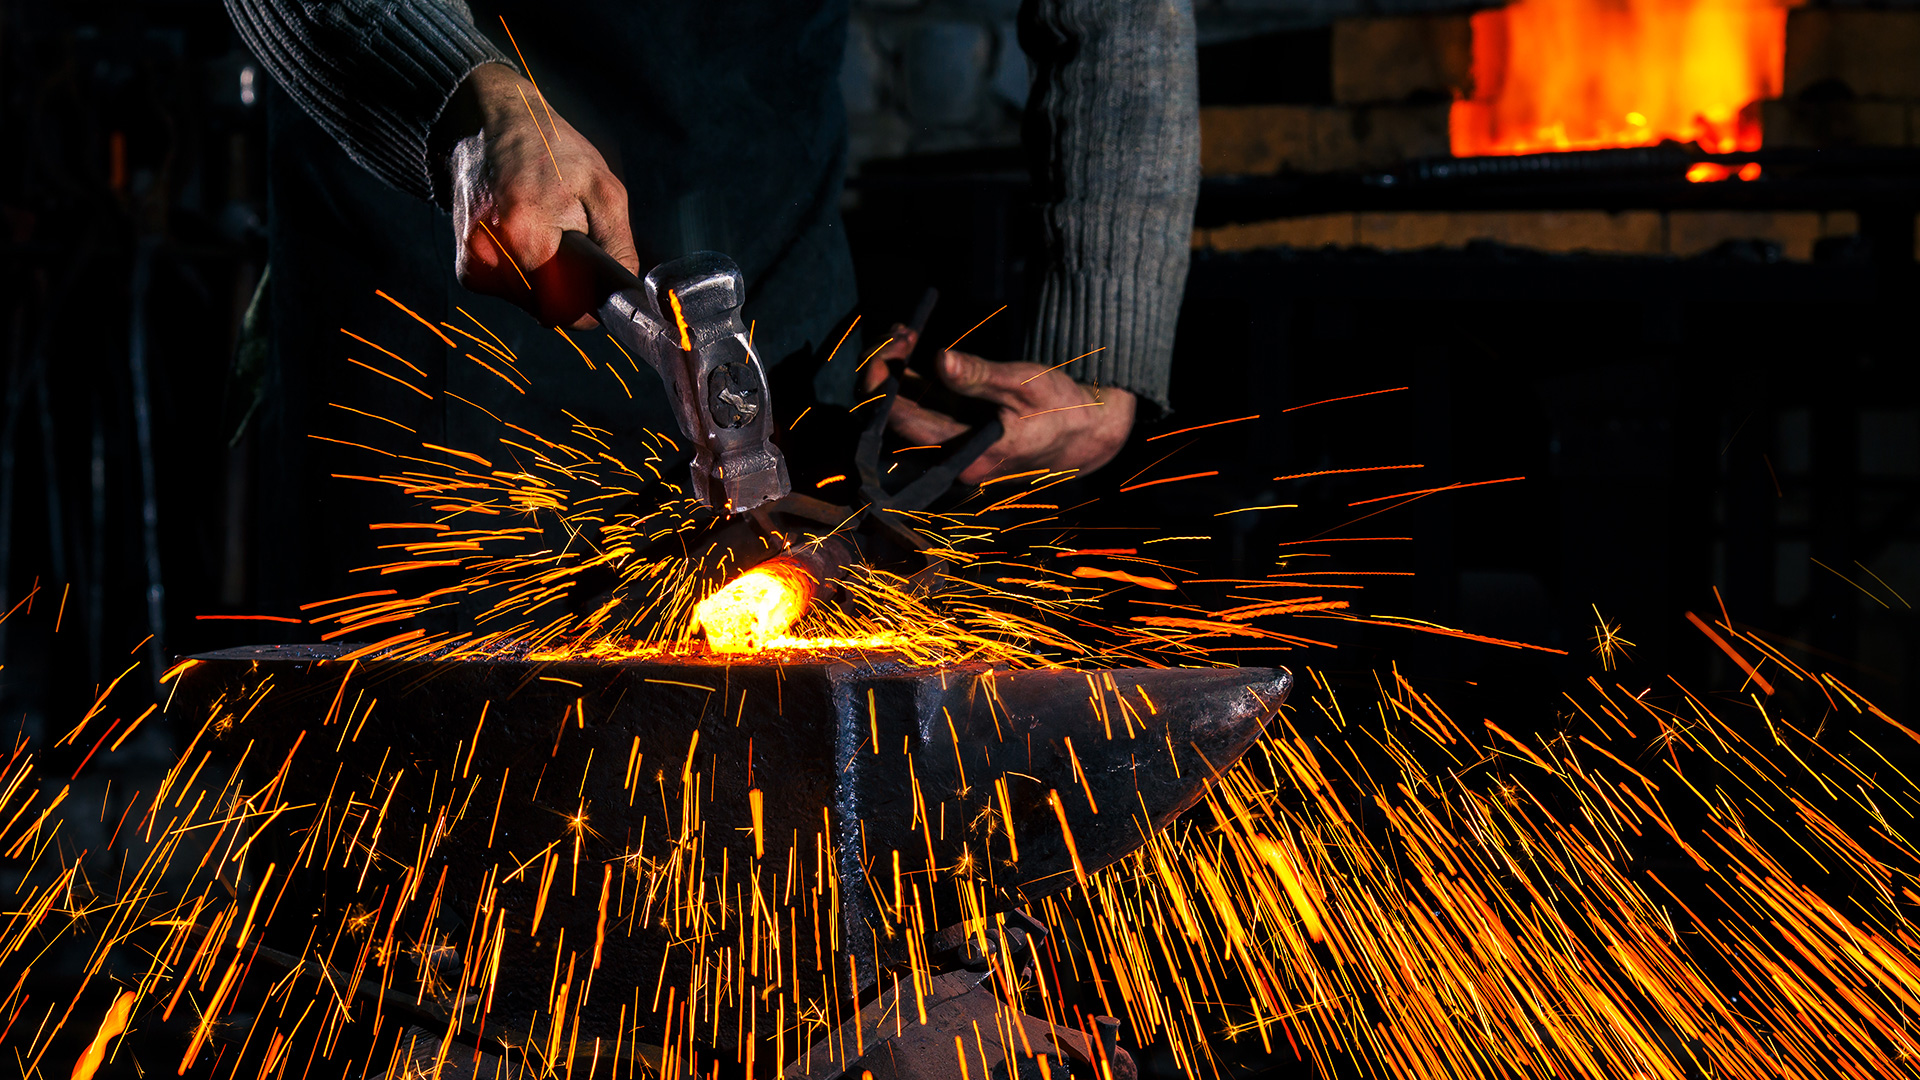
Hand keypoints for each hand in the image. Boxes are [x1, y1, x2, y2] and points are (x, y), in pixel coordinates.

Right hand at [437, 63, 637, 326]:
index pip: (563, 310)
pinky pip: (506, 289)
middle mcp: (491, 255)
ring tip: (544, 231)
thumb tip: (622, 294)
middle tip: (569, 243)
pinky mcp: (465, 264)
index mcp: (527, 236)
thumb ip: (619, 248)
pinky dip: (523, 271)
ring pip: (526, 301)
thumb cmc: (552, 150)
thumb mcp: (604, 191)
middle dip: (566, 286)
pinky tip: (524, 236)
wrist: (492, 123)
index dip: (586, 306)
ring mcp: (473, 262)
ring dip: (544, 278)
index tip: (594, 288)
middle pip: (545, 308)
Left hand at [862, 324, 1135, 484]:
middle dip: (885, 373)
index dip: (885, 382)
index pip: (901, 422)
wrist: (1085, 433)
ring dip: (896, 373)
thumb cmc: (1060, 408)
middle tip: (899, 333)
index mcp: (964, 456)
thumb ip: (980, 376)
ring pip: (904, 410)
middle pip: (894, 419)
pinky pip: (921, 405)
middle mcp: (950, 458)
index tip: (896, 342)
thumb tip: (941, 360)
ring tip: (904, 333)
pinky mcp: (957, 430)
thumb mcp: (1024, 384)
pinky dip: (912, 377)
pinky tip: (911, 344)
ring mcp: (952, 444)